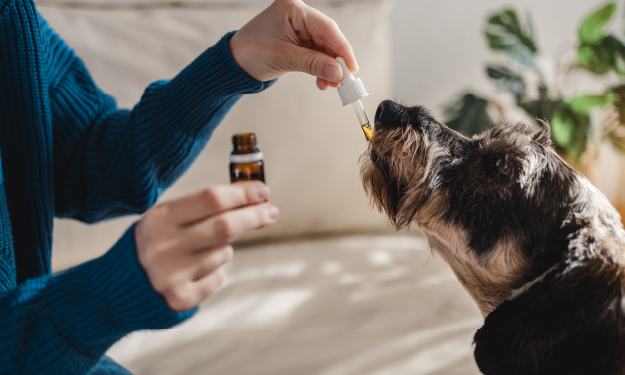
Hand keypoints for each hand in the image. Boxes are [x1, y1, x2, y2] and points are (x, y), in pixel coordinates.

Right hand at [135, 182, 278, 311]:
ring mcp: (172, 275)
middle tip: (271, 211)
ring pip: (223, 252)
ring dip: (223, 247)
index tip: (264, 191)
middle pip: (225, 226)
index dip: (242, 194)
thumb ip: (201, 208)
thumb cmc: (153, 242)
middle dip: (254, 216)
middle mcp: (164, 246)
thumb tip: (253, 197)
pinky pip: (218, 277)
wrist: (117, 288)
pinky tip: (192, 272)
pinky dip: (214, 271)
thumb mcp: (164, 218)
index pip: (210, 199)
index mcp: (159, 219)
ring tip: (198, 251)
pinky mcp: (180, 298)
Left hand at [228, 0, 357, 89]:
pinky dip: (321, 67)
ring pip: (324, 47)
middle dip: (336, 60)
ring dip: (329, 67)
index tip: (352, 67)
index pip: (326, 27)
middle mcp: (298, 14)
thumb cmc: (251, 53)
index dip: (342, 48)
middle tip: (345, 79)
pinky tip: (323, 81)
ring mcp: (299, 27)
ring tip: (332, 84)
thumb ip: (314, 64)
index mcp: (293, 9)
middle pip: (328, 37)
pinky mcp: (298, 39)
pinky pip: (316, 53)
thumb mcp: (285, 59)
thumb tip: (338, 72)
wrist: (235, 62)